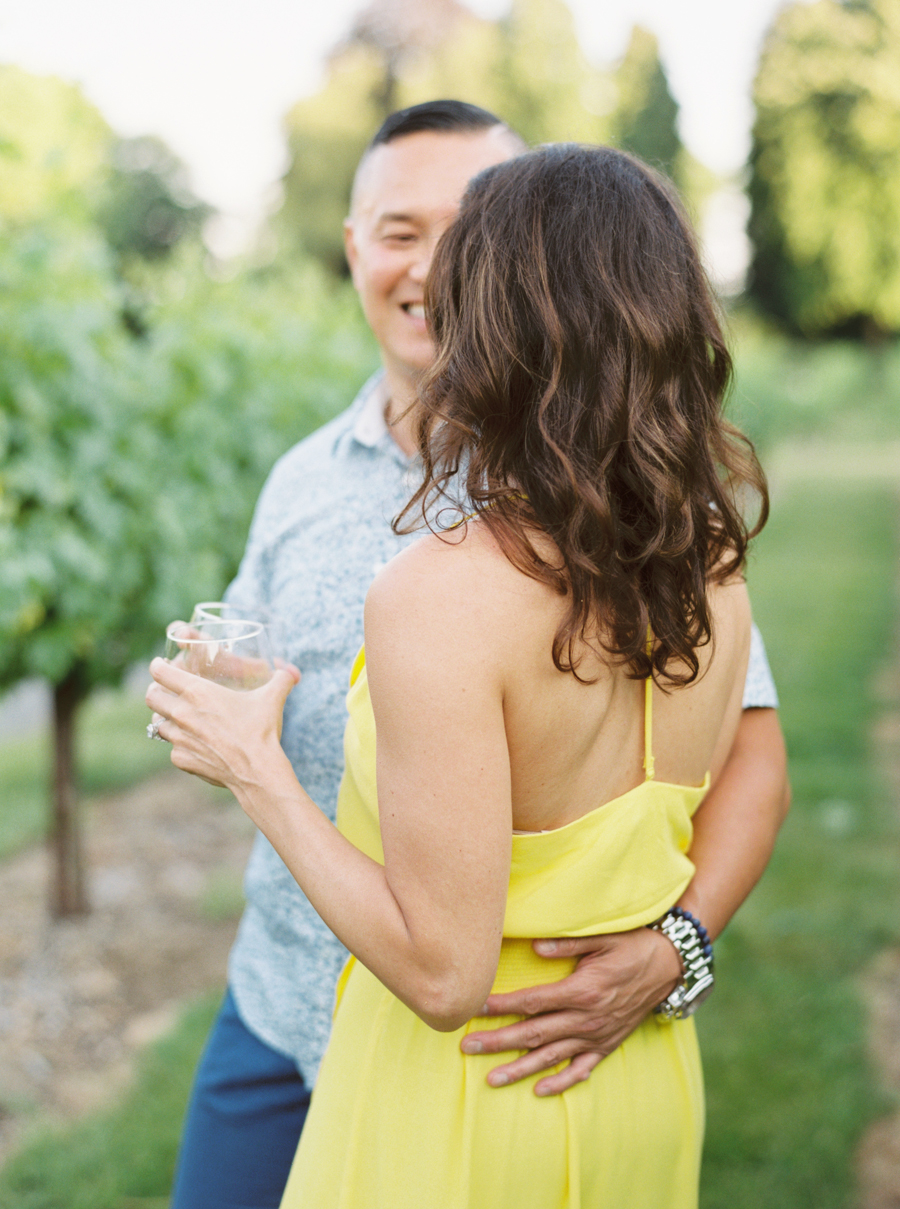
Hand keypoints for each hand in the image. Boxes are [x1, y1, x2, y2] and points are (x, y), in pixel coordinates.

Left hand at [145, 657, 298, 789]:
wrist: (257, 770)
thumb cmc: (262, 731)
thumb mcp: (272, 698)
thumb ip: (281, 679)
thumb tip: (291, 671)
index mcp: (197, 692)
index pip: (160, 672)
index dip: (158, 666)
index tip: (160, 666)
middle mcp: (182, 713)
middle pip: (151, 696)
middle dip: (156, 691)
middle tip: (165, 691)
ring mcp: (178, 739)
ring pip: (157, 724)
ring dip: (165, 720)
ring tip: (179, 720)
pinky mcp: (181, 759)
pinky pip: (172, 749)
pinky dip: (180, 746)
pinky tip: (194, 744)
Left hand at [460, 928, 680, 1095]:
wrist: (671, 965)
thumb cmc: (633, 945)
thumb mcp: (602, 937)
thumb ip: (568, 943)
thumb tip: (535, 946)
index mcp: (582, 990)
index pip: (532, 1002)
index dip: (501, 1006)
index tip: (474, 1007)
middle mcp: (587, 1019)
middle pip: (533, 1033)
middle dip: (497, 1041)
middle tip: (466, 1047)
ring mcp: (597, 1036)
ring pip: (551, 1057)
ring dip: (519, 1069)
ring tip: (490, 1079)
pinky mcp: (607, 1045)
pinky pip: (580, 1070)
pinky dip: (560, 1082)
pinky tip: (538, 1091)